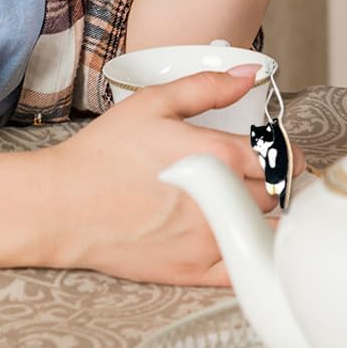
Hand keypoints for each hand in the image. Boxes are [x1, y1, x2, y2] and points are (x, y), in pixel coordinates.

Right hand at [42, 69, 303, 284]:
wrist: (61, 206)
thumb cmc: (103, 153)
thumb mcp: (155, 103)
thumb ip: (209, 86)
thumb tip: (249, 75)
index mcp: (217, 157)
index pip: (283, 156)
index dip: (286, 149)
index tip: (274, 148)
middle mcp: (219, 202)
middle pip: (278, 193)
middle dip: (275, 180)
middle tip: (257, 171)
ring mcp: (207, 242)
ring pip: (265, 230)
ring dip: (264, 214)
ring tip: (244, 199)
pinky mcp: (191, 272)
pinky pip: (242, 268)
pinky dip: (248, 250)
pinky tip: (234, 233)